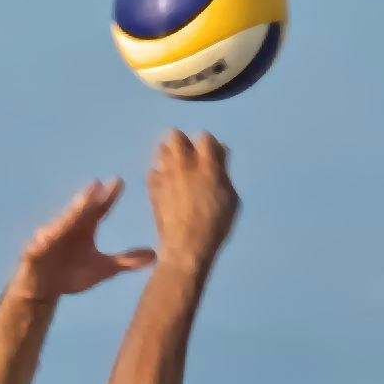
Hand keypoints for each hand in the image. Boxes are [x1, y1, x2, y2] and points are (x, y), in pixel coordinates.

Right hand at [14, 179, 153, 301]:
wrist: (44, 291)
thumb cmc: (72, 274)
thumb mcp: (103, 269)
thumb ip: (126, 261)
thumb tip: (155, 255)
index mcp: (85, 227)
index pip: (99, 209)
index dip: (108, 197)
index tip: (118, 182)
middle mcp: (68, 228)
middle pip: (78, 212)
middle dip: (85, 201)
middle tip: (95, 187)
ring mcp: (50, 238)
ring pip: (57, 227)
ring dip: (64, 219)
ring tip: (74, 213)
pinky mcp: (33, 253)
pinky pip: (37, 247)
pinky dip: (41, 244)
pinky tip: (44, 239)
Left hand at [146, 131, 239, 269]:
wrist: (186, 247)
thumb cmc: (216, 225)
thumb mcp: (231, 199)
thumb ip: (224, 173)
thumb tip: (220, 155)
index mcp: (207, 165)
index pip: (204, 137)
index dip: (208, 145)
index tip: (211, 156)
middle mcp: (183, 164)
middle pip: (176, 136)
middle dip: (183, 143)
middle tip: (189, 158)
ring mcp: (166, 175)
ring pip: (161, 150)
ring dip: (168, 155)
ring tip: (176, 170)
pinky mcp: (153, 188)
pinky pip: (152, 171)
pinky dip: (159, 174)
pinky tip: (166, 186)